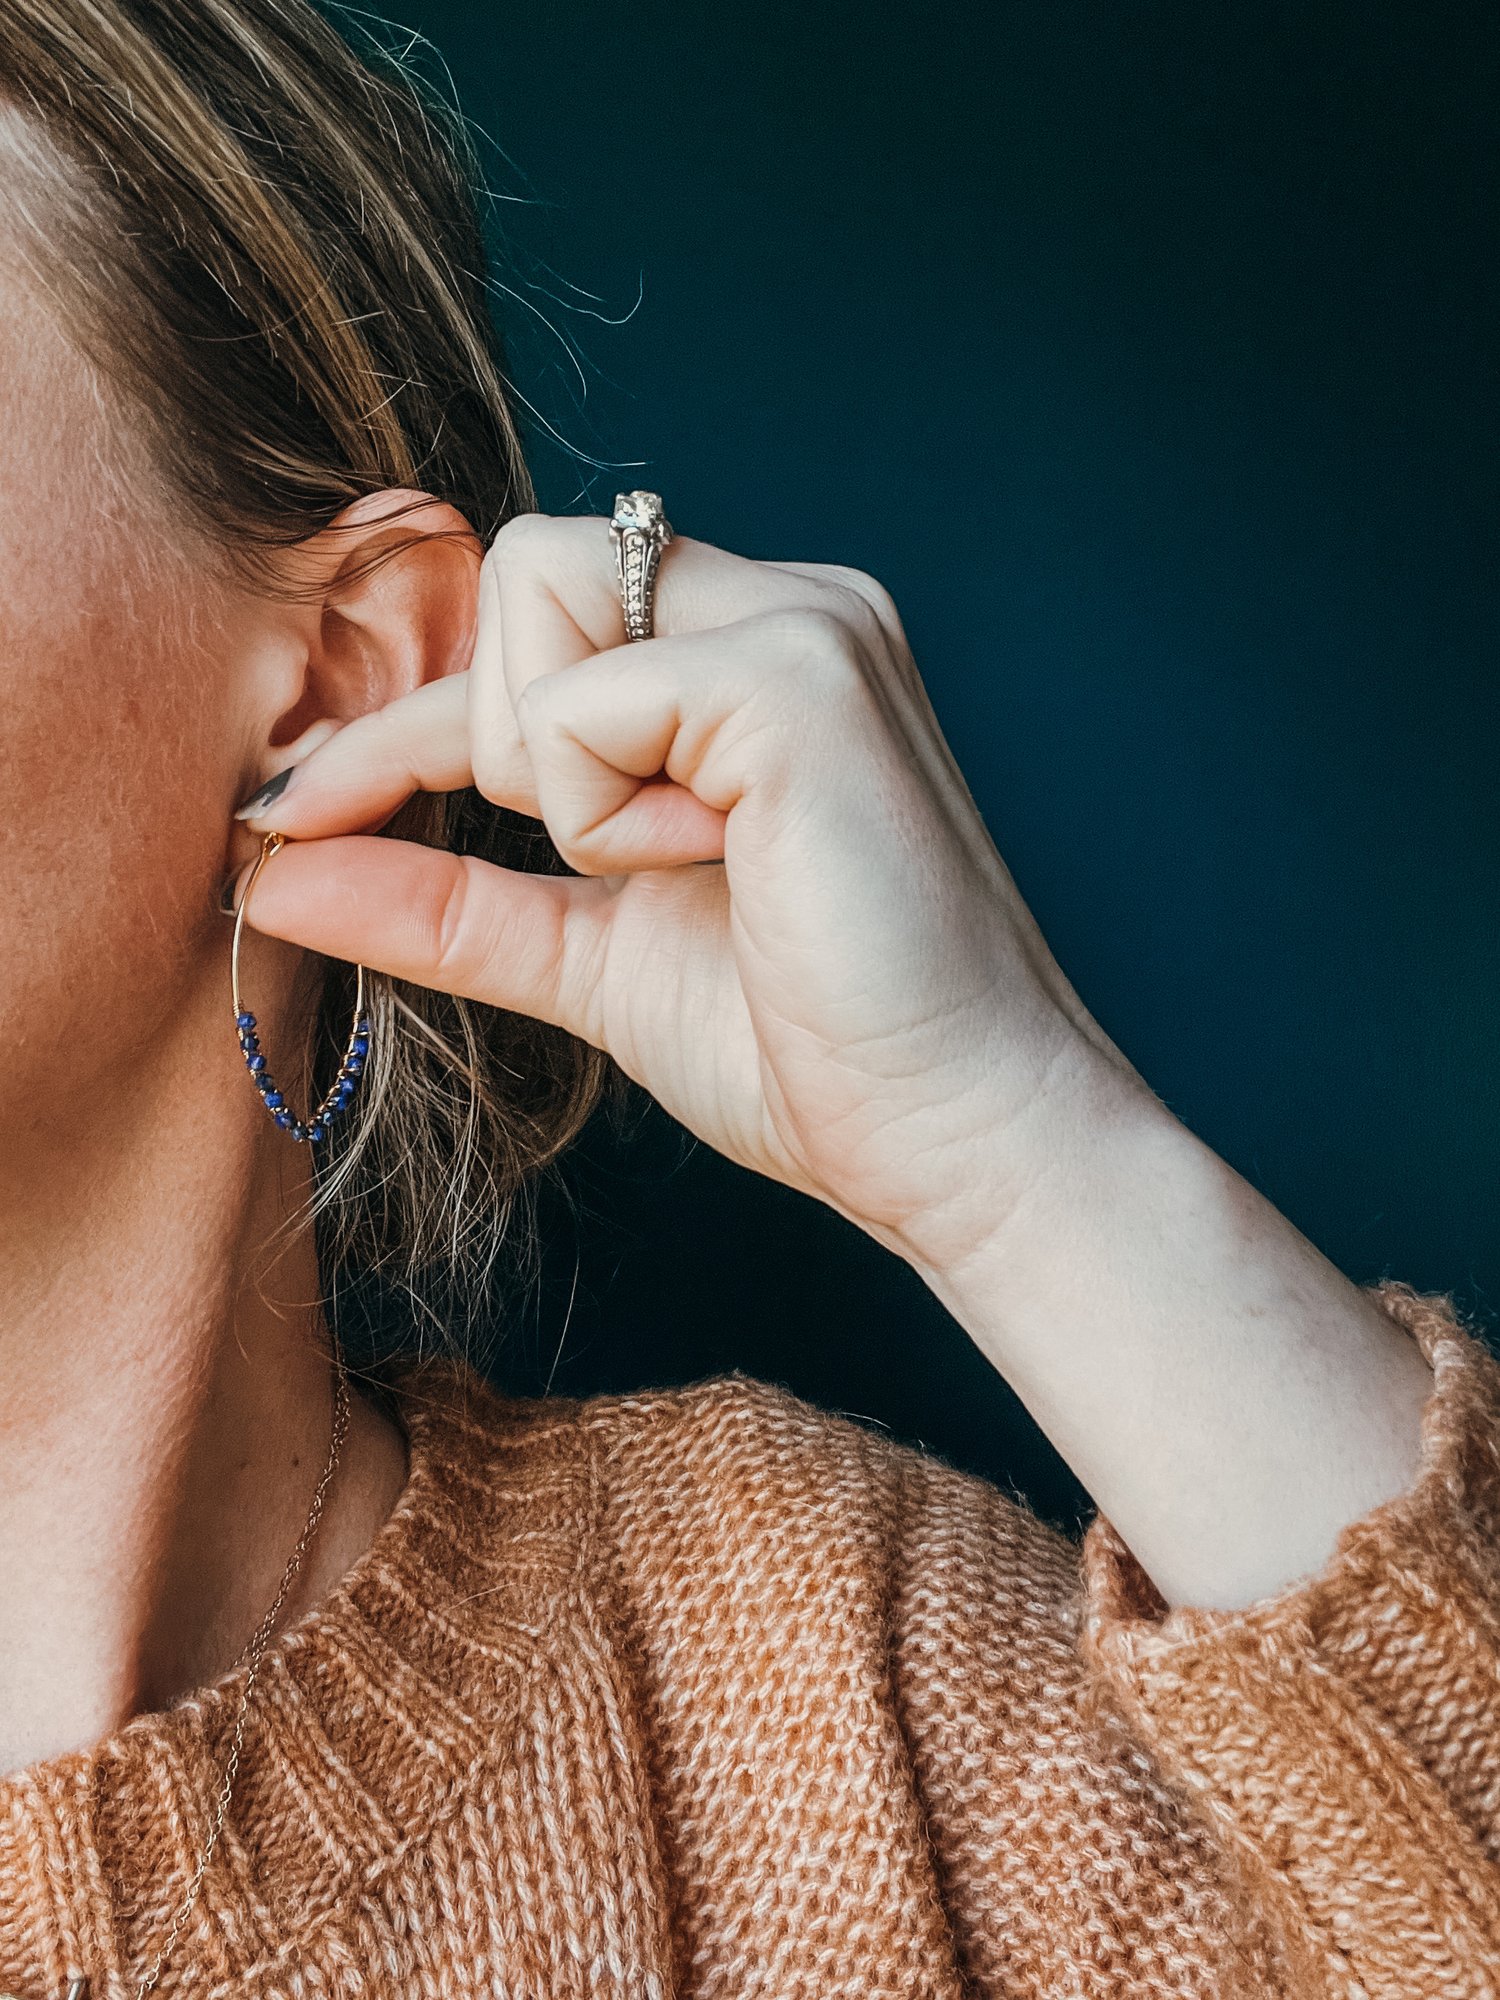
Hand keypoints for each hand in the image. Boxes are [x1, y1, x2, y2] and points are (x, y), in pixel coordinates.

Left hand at [236, 513, 1144, 1272]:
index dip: (402, 722)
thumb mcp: (593, 957)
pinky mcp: (802, 680)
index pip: (528, 630)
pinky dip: (606, 809)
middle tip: (610, 858)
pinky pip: (590, 698)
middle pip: (520, 563)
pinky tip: (718, 868)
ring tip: (684, 864)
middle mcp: (788, 606)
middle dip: (505, 731)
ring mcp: (806, 625)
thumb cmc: (808, 1050)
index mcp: (749, 660)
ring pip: (537, 587)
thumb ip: (447, 899)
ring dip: (560, 769)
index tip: (297, 813)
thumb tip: (281, 870)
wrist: (952, 1138)